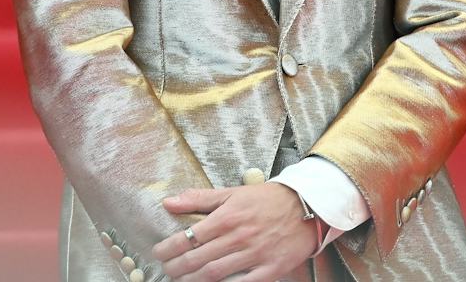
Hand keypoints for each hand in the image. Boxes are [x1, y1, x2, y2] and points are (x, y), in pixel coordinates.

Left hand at [154, 182, 317, 280]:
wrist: (307, 205)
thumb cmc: (267, 199)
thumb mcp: (232, 193)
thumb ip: (199, 199)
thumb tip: (169, 202)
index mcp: (227, 216)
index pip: (190, 235)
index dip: (170, 247)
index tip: (159, 253)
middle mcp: (238, 236)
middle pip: (199, 258)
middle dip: (177, 268)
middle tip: (167, 271)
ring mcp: (255, 254)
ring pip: (216, 274)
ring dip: (194, 281)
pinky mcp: (270, 269)